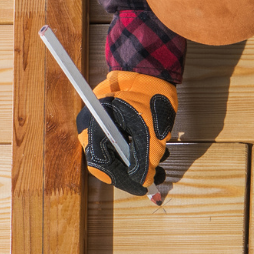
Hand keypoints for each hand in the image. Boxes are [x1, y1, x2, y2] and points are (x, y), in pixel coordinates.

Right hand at [76, 70, 175, 195]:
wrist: (149, 66)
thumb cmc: (147, 93)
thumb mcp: (150, 130)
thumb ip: (145, 158)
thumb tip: (143, 181)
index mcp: (95, 128)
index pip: (103, 166)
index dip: (124, 180)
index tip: (144, 187)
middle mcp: (92, 128)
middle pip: (109, 162)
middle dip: (134, 170)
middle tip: (156, 175)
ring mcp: (100, 125)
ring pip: (117, 154)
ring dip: (139, 160)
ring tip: (160, 156)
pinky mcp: (111, 123)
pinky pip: (121, 144)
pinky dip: (138, 149)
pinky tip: (154, 145)